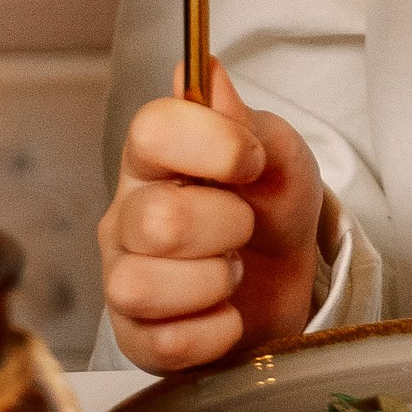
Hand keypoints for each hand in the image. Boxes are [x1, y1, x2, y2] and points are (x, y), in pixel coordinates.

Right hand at [97, 60, 325, 371]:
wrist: (287, 284)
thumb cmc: (272, 209)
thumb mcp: (280, 158)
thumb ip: (246, 120)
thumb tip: (205, 70)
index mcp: (155, 159)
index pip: (150, 130)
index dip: (211, 143)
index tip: (251, 159)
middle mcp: (126, 215)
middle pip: (158, 219)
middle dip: (226, 225)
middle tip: (243, 227)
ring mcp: (124, 279)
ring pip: (144, 284)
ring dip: (214, 282)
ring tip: (231, 273)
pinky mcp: (137, 338)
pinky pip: (168, 341)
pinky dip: (216, 330)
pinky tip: (226, 314)